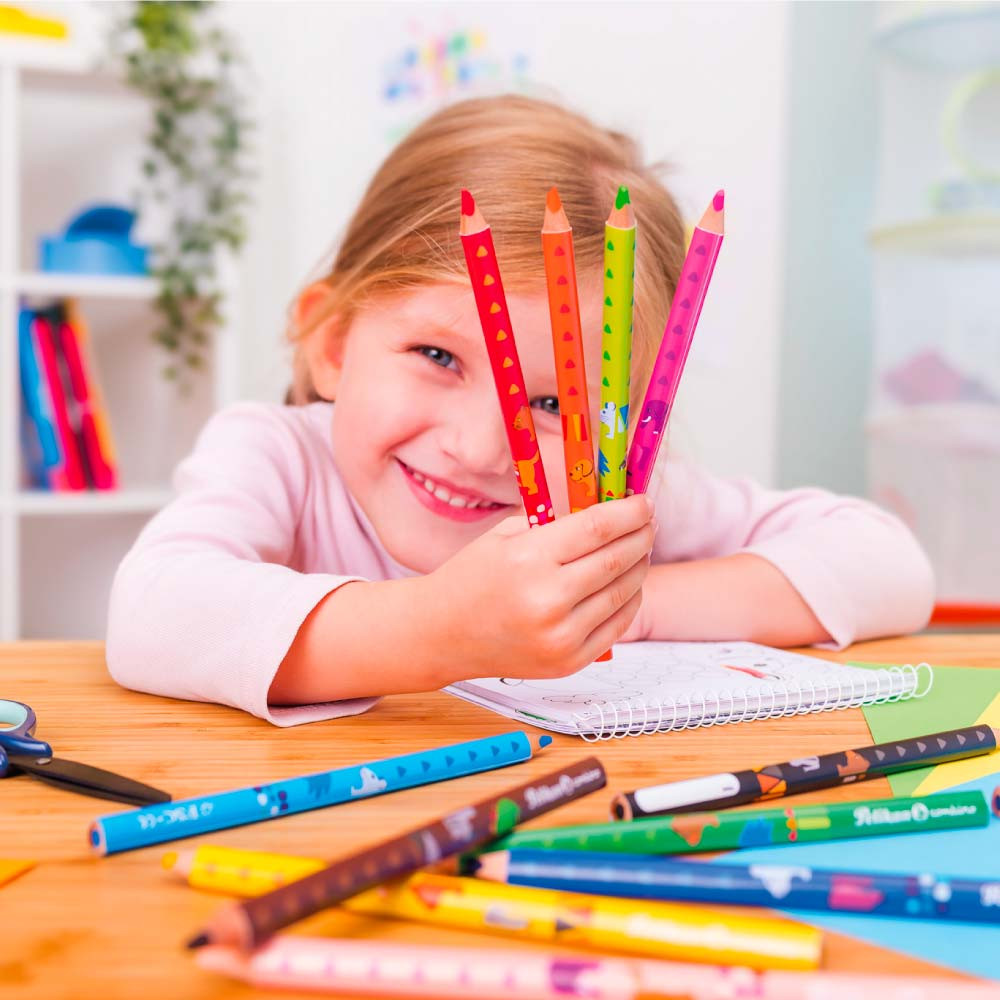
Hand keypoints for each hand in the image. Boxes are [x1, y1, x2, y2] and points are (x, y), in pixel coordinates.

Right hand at [422, 494, 655, 681]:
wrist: (440, 634)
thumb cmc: (471, 578)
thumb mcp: (506, 536)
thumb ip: (555, 525)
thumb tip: (608, 512)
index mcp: (529, 558)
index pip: (598, 528)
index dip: (629, 512)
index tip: (645, 502)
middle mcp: (547, 599)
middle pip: (616, 559)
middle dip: (641, 536)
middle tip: (649, 523)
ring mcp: (560, 636)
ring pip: (623, 593)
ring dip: (639, 567)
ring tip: (640, 550)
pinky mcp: (567, 661)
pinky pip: (616, 626)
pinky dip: (630, 601)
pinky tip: (629, 584)